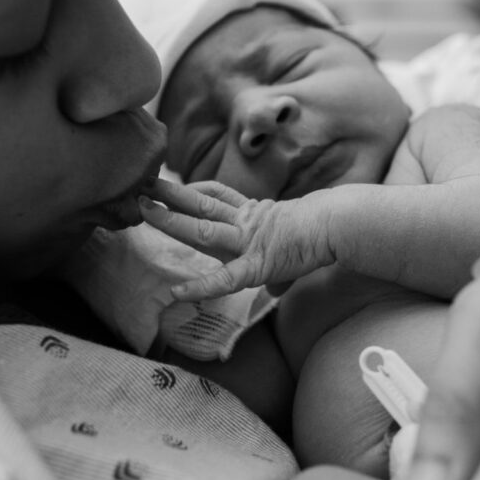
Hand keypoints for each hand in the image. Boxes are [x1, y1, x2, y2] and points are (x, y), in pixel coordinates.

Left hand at [139, 178, 335, 300]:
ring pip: (203, 229)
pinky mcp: (257, 266)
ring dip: (171, 220)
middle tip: (140, 186)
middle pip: (200, 207)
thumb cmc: (322, 230)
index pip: (217, 197)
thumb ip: (278, 271)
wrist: (339, 223)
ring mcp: (248, 243)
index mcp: (253, 215)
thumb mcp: (293, 247)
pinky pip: (224, 279)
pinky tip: (176, 293)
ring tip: (144, 209)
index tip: (173, 187)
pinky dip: (200, 286)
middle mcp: (245, 224)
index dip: (193, 192)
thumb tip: (276, 288)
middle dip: (169, 197)